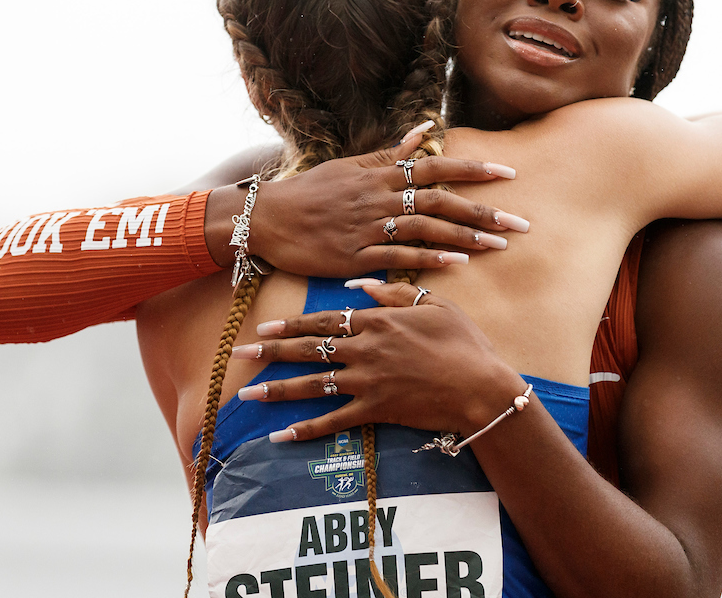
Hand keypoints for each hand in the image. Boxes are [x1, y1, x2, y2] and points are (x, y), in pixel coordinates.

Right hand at [205, 129, 529, 276]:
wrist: (267, 219)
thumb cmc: (312, 191)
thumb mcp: (352, 165)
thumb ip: (392, 154)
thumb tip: (425, 130)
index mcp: (381, 174)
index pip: (436, 166)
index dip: (473, 169)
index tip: (509, 173)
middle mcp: (380, 197)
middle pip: (441, 202)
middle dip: (484, 212)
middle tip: (521, 224)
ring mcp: (368, 227)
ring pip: (426, 230)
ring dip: (465, 238)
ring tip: (499, 246)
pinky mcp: (356, 256)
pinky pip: (399, 258)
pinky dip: (429, 260)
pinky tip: (456, 264)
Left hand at [231, 280, 527, 440]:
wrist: (481, 387)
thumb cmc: (465, 343)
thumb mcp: (436, 306)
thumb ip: (396, 293)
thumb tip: (361, 285)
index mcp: (379, 321)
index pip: (326, 319)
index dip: (293, 322)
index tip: (265, 324)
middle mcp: (366, 349)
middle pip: (309, 348)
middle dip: (271, 350)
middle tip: (240, 352)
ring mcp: (369, 382)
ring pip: (313, 384)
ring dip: (277, 389)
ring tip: (247, 393)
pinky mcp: (376, 410)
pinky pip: (334, 422)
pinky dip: (306, 430)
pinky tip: (280, 435)